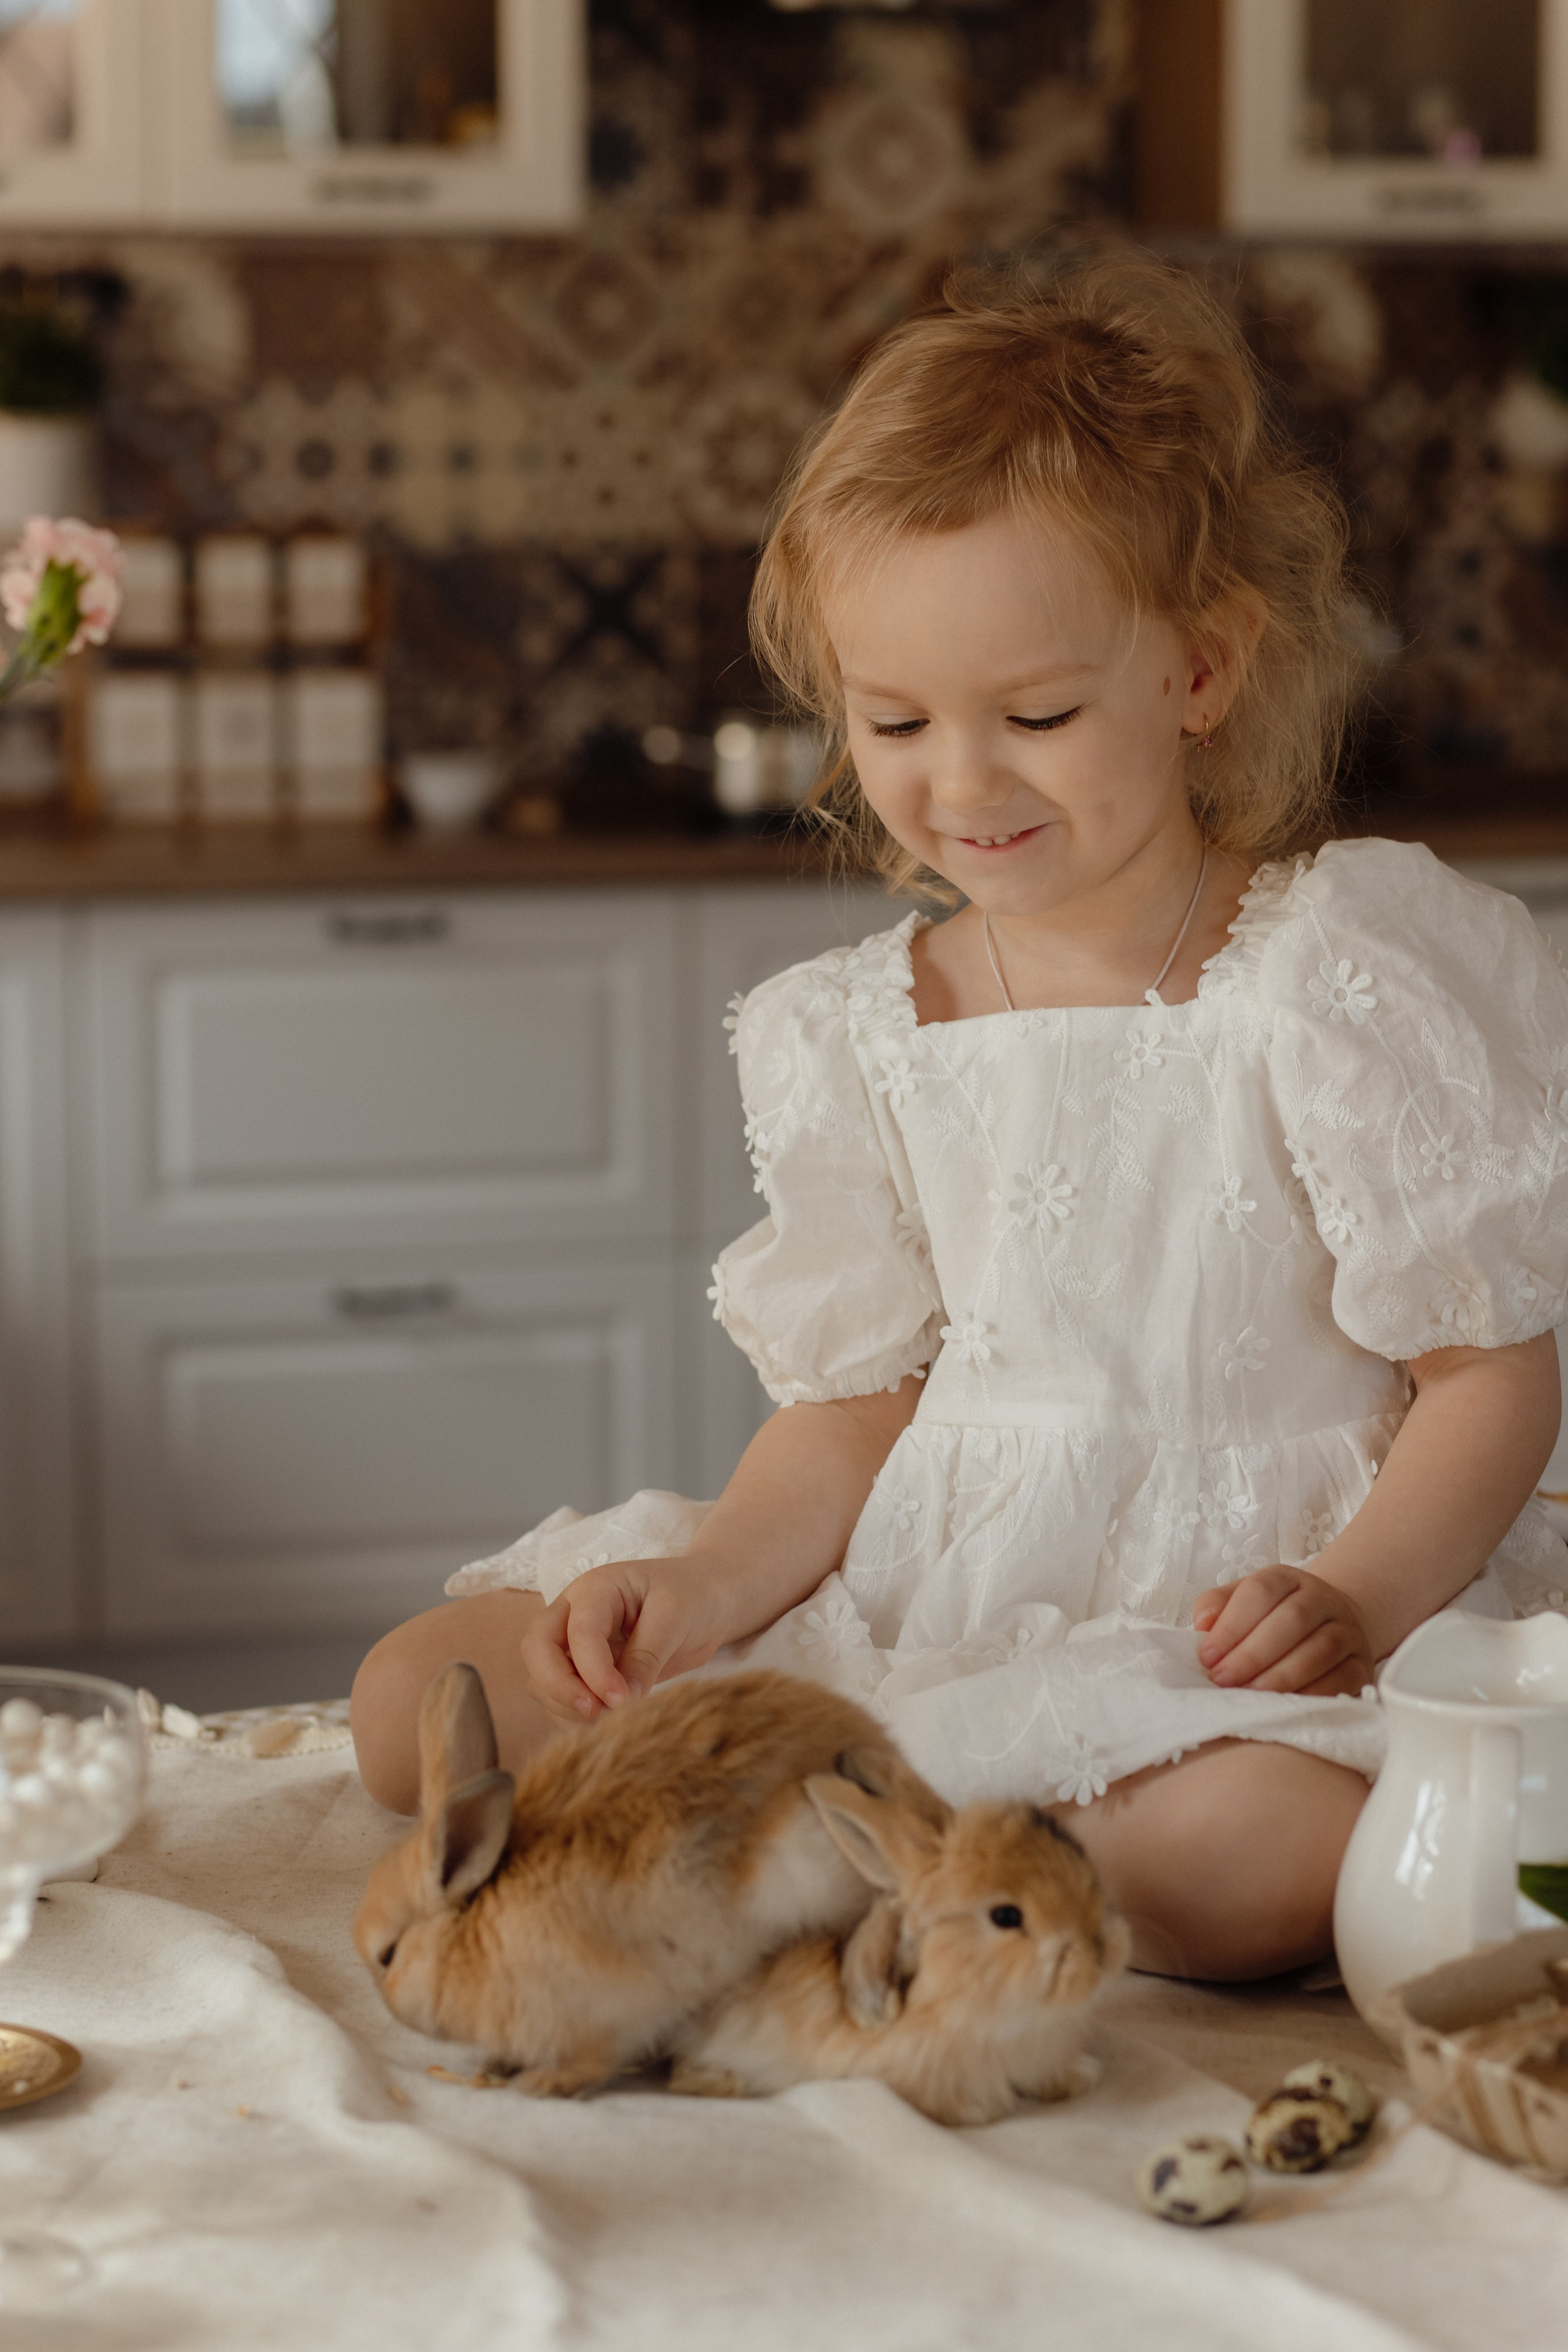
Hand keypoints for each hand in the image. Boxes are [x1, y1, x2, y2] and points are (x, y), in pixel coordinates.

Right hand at [519, 1555, 730, 1724]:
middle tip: (595, 1711)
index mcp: (596, 1588)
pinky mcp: (582, 1670)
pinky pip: (559, 1698)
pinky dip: (572, 1715)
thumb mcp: (676, 1616)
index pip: (578, 1631)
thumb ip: (647, 1656)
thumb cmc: (693, 1596)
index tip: (620, 1699)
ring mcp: (574, 1643)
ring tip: (609, 1717)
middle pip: (536, 1647)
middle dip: (558, 1685)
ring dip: (564, 1704)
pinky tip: (606, 1721)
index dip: (594, 1670)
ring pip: (540, 1677)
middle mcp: (574, 1613)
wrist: (707, 1601)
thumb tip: (621, 1700)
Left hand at [1191, 1565, 1374, 1697]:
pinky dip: (1312, 1695)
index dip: (1231, 1625)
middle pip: (1291, 1620)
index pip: (1261, 1591)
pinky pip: (1341, 1679)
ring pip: (1320, 1650)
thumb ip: (1216, 1607)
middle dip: (1252, 1654)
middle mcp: (1322, 1599)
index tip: (1207, 1657)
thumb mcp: (1241, 1602)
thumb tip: (1201, 1625)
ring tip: (1249, 1696)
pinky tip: (1284, 1706)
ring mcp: (1347, 1630)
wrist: (1328, 1625)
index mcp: (1287, 1578)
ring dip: (1280, 1677)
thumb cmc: (1271, 1618)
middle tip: (1223, 1680)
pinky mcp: (1361, 1664)